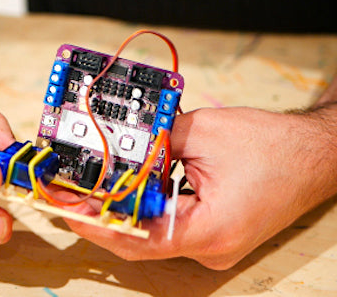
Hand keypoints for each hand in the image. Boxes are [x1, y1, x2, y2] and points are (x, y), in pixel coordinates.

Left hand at [63, 107, 336, 268]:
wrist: (312, 155)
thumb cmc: (271, 145)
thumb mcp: (203, 133)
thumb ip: (156, 143)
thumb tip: (122, 147)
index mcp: (210, 229)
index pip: (139, 238)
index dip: (98, 224)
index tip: (68, 208)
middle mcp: (211, 248)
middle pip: (140, 242)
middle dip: (102, 219)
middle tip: (69, 198)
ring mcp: (213, 245)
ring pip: (153, 237)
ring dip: (122, 215)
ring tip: (89, 193)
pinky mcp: (213, 234)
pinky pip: (170, 228)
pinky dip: (145, 212)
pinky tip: (126, 193)